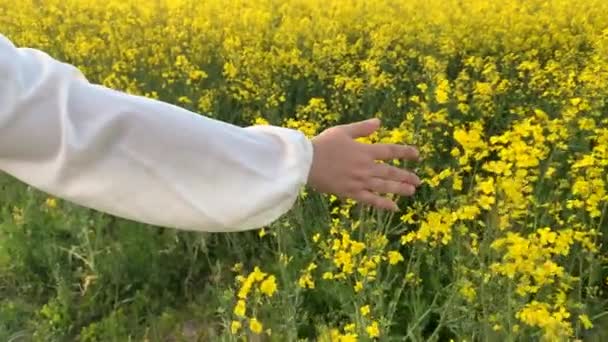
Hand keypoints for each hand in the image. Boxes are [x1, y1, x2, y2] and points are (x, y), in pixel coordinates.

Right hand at [307, 118, 421, 210]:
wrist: (307, 163)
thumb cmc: (322, 145)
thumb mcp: (342, 131)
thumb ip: (362, 128)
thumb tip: (379, 122)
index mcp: (364, 150)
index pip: (390, 151)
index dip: (405, 152)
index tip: (417, 155)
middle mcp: (365, 167)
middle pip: (391, 171)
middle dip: (406, 175)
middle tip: (418, 180)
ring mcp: (359, 181)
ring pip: (384, 186)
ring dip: (400, 188)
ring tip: (412, 191)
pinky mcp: (351, 192)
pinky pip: (371, 200)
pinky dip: (383, 204)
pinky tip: (394, 207)